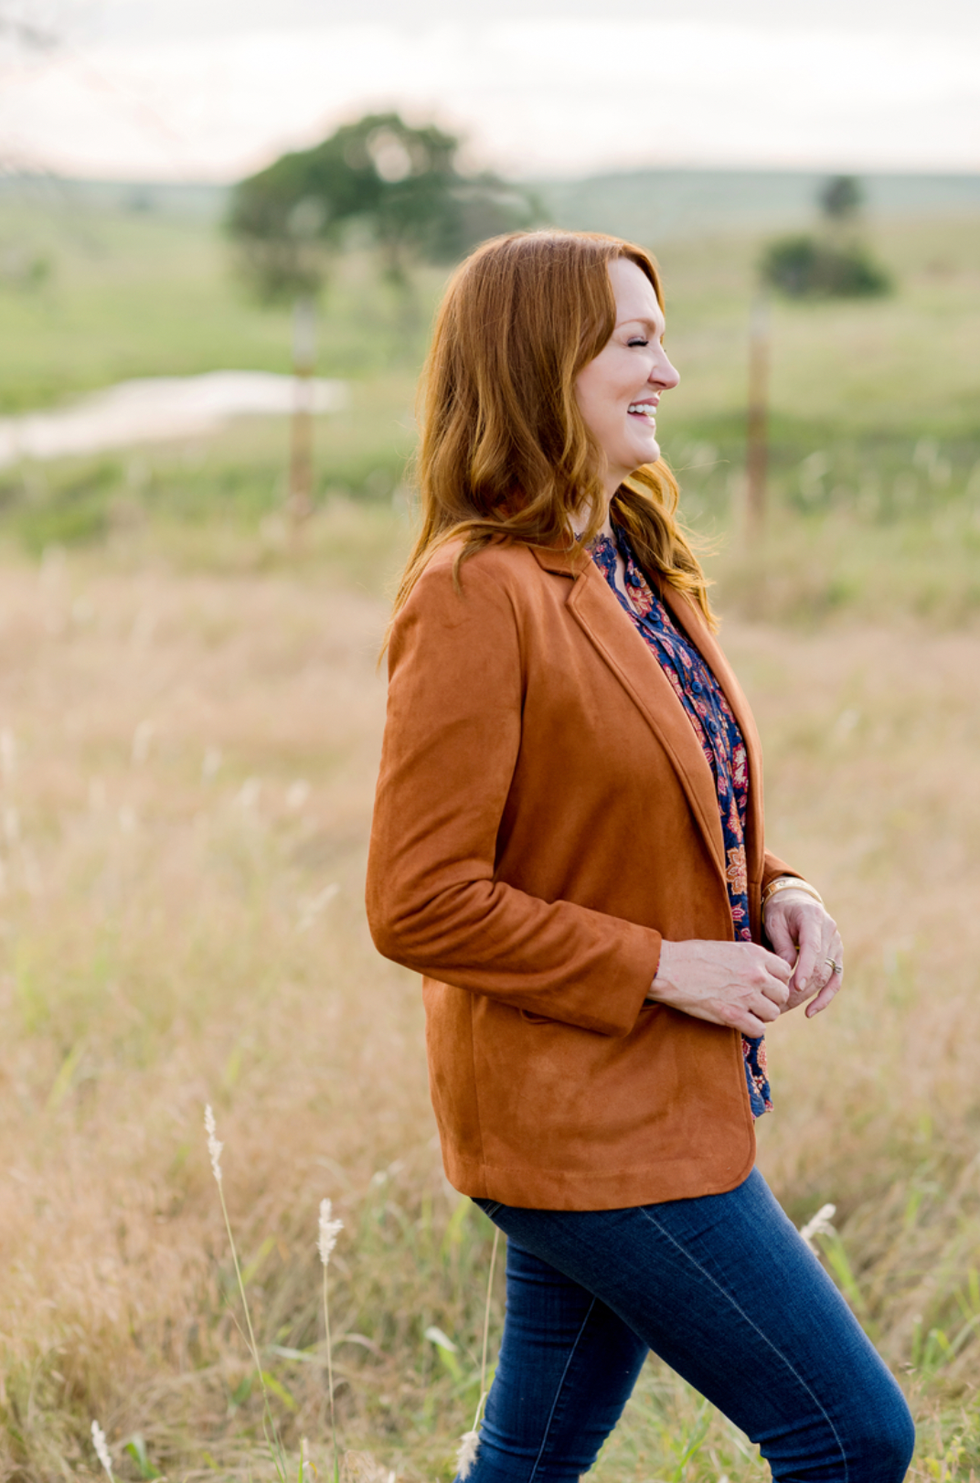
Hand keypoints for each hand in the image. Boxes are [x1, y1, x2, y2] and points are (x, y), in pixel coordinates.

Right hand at [649, 939, 791, 1036]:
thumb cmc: (692, 956)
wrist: (667, 968)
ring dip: (761, 1015)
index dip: (776, 980)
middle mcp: (755, 973)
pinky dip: (751, 1029)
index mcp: (755, 954)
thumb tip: (764, 974)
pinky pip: (758, 1029)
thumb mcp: (728, 947)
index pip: (785, 971)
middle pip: (783, 994)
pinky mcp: (733, 1014)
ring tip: (746, 1012)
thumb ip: (750, 960)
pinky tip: (739, 1022)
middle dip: (771, 999)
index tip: (764, 985)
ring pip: (773, 1013)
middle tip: (755, 1002)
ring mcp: (746, 995)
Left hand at [763, 891, 842, 1017]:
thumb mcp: (774, 922)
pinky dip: (824, 997)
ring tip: (786, 1008)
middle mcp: (830, 931)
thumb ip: (782, 946)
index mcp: (813, 918)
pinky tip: (810, 1011)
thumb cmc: (780, 910)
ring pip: (827, 976)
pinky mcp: (837, 956)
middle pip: (820, 967)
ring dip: (808, 996)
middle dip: (800, 989)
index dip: (805, 969)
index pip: (812, 947)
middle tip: (779, 1005)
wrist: (796, 901)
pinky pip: (835, 980)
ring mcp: (836, 944)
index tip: (795, 987)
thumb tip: (787, 973)